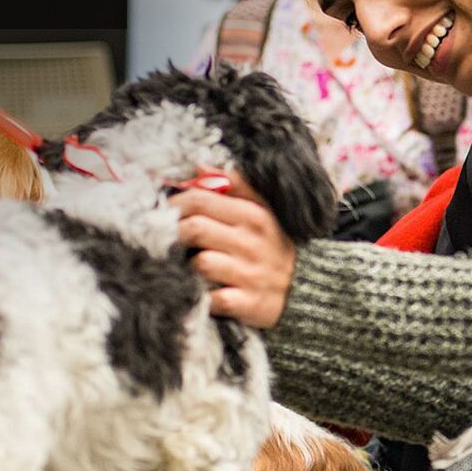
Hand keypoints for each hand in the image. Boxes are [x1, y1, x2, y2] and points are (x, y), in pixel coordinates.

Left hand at [172, 168, 295, 328]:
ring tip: (189, 265)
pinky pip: (211, 298)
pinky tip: (203, 291)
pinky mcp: (247, 303)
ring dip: (188, 266)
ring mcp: (250, 274)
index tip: (164, 212)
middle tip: (168, 239)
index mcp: (254, 215)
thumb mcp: (263, 209)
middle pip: (193, 229)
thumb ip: (235, 185)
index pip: (199, 200)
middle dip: (174, 234)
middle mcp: (251, 243)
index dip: (173, 204)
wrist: (307, 289)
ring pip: (199, 263)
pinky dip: (202, 297)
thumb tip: (199, 167)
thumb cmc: (273, 245)